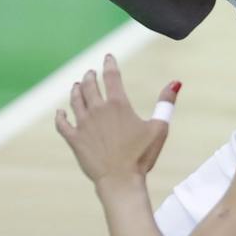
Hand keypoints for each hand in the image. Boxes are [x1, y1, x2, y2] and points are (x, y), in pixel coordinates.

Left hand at [55, 54, 179, 184]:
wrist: (120, 179)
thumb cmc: (142, 155)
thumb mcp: (160, 127)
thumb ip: (166, 103)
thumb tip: (175, 82)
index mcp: (118, 105)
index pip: (112, 77)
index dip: (110, 64)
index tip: (108, 57)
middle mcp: (98, 110)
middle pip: (89, 86)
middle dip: (90, 76)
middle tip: (91, 73)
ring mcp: (83, 125)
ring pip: (75, 101)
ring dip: (76, 90)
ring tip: (77, 85)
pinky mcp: (74, 140)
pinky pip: (62, 124)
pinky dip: (60, 116)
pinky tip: (60, 112)